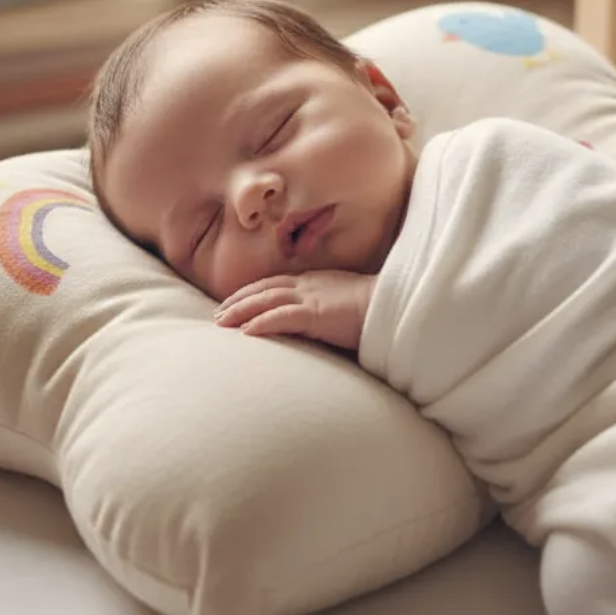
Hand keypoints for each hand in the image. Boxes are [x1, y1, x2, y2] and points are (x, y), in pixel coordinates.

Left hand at [213, 270, 375, 350]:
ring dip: (240, 311)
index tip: (233, 302)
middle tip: (217, 315)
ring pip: (266, 300)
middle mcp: (310, 285)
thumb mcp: (346, 305)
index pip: (275, 284)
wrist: (398, 307)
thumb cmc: (378, 310)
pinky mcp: (317, 314)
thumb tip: (317, 324)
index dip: (251, 292)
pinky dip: (261, 323)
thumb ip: (328, 310)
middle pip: (264, 289)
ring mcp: (312, 297)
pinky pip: (282, 317)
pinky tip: (245, 332)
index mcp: (316, 281)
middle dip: (237, 300)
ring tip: (220, 323)